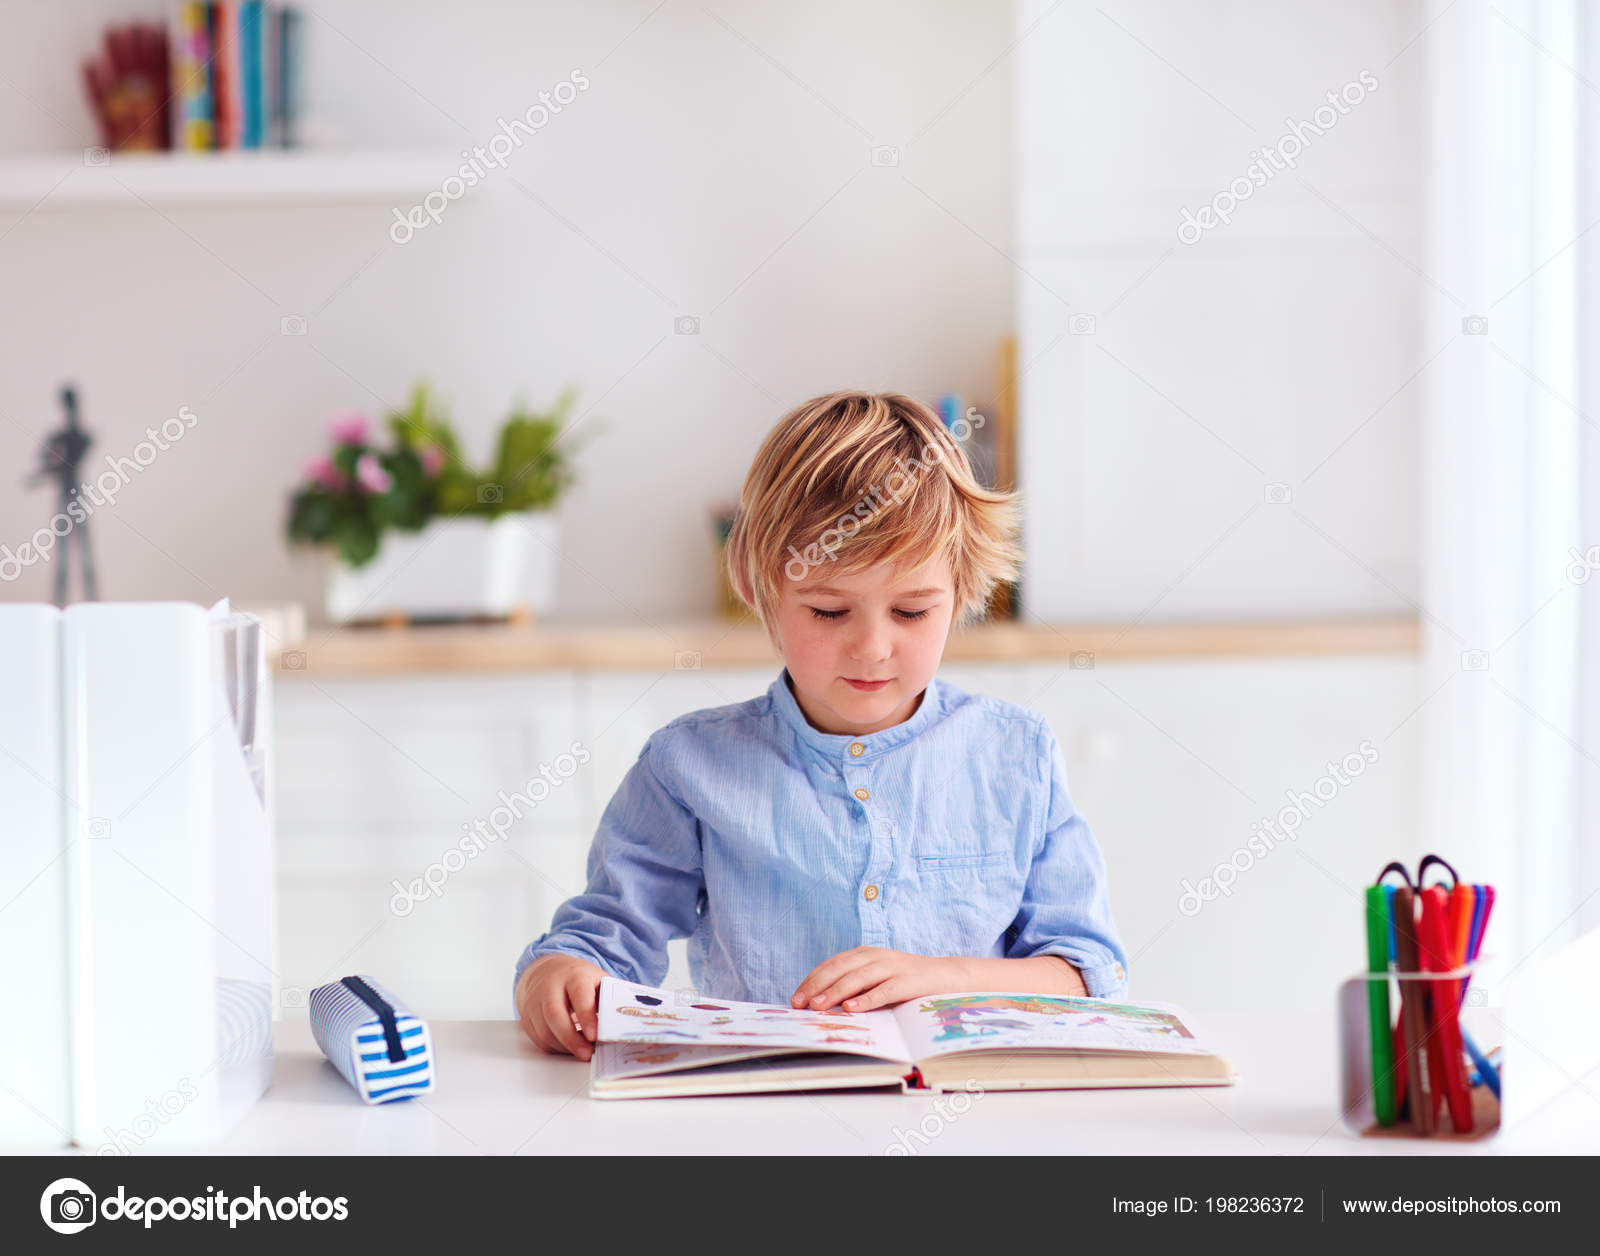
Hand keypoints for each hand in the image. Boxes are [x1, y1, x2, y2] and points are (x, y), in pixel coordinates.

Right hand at [516, 953, 604, 1060]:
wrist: (545, 972)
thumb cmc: (577, 979)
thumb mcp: (596, 980)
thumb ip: (608, 999)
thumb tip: (624, 1023)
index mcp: (573, 975)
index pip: (579, 994)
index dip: (586, 1015)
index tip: (595, 1035)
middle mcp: (550, 987)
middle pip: (554, 1014)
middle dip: (571, 1038)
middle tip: (587, 1053)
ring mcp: (535, 1002)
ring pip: (545, 1030)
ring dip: (564, 1046)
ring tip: (583, 1052)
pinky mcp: (527, 1017)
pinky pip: (539, 1039)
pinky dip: (556, 1047)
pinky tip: (569, 1047)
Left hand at [791, 947, 966, 1011]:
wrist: (947, 976)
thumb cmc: (906, 982)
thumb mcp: (876, 978)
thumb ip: (853, 985)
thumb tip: (820, 1004)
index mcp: (864, 954)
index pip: (831, 965)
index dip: (811, 981)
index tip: (795, 998)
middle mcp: (875, 957)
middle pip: (839, 969)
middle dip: (817, 986)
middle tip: (799, 1004)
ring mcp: (892, 967)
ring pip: (858, 978)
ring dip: (835, 992)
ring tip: (818, 1006)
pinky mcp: (908, 982)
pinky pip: (884, 990)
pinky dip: (866, 999)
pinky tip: (852, 1008)